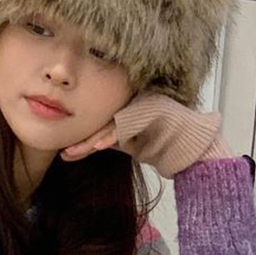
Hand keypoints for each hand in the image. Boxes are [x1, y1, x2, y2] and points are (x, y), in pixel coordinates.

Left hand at [60, 91, 233, 176]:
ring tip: (78, 150)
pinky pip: (128, 123)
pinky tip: (100, 145)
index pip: (96, 122)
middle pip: (101, 121)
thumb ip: (103, 142)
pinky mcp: (152, 109)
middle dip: (83, 139)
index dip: (81, 138)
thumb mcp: (125, 143)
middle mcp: (130, 102)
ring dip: (94, 139)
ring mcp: (141, 103)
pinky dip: (113, 135)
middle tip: (66, 152)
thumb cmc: (157, 142)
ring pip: (112, 122)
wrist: (189, 145)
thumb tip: (69, 152)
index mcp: (121, 107)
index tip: (65, 153)